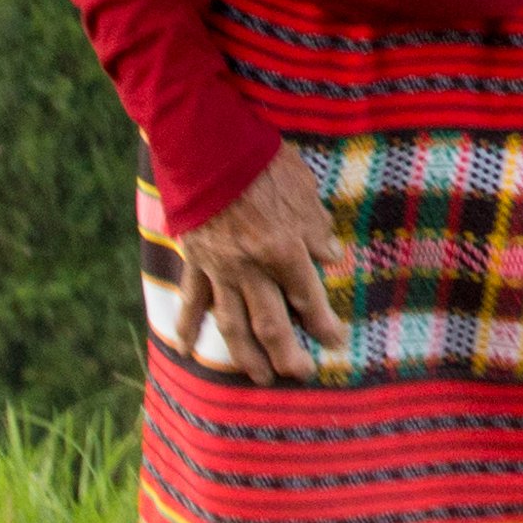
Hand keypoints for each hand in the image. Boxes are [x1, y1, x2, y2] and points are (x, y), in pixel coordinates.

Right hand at [181, 145, 354, 375]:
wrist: (205, 144)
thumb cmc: (260, 161)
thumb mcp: (303, 189)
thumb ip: (317, 228)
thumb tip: (331, 257)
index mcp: (282, 250)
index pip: (309, 298)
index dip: (324, 324)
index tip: (336, 340)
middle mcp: (250, 268)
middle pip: (271, 324)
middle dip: (288, 355)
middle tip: (301, 374)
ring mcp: (218, 268)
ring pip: (232, 324)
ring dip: (246, 356)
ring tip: (259, 378)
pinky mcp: (194, 259)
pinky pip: (192, 298)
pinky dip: (187, 324)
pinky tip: (186, 347)